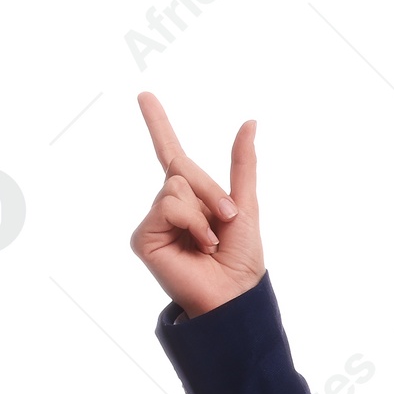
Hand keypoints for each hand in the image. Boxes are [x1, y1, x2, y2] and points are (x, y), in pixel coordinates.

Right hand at [130, 93, 263, 316]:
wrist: (234, 296)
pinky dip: (191, 223)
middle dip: (212, 190)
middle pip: (182, 167)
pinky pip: (167, 206)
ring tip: (211, 241)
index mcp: (191, 198)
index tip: (145, 96)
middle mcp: (169, 206)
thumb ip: (242, 164)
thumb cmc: (241, 260)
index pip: (170, 153)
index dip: (158, 124)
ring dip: (204, 210)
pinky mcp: (143, 238)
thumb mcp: (246, 205)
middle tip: (227, 220)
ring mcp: (155, 221)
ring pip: (174, 185)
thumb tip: (249, 122)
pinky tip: (198, 247)